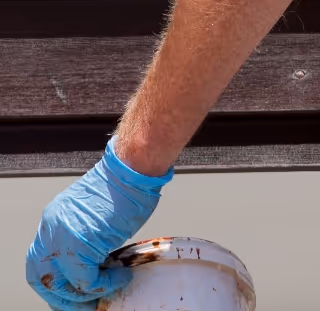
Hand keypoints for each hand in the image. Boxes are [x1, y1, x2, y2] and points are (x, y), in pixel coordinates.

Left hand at [27, 139, 171, 308]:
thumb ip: (85, 237)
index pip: (40, 263)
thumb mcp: (93, 213)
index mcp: (53, 219)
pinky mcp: (80, 246)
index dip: (54, 283)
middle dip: (64, 298)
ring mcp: (63, 238)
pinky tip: (120, 277)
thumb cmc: (125, 184)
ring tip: (112, 286)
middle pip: (44, 279)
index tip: (73, 293)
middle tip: (87, 304)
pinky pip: (86, 281)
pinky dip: (105, 285)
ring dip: (87, 295)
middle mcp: (51, 229)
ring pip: (64, 284)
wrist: (134, 168)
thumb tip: (95, 264)